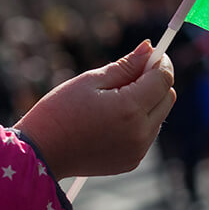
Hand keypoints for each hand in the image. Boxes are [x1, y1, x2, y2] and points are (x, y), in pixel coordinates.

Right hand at [14, 40, 175, 179]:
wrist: (41, 152)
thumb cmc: (60, 112)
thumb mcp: (90, 81)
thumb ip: (125, 66)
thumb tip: (149, 48)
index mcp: (130, 108)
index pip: (163, 79)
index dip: (160, 62)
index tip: (151, 54)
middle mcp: (140, 132)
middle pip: (167, 97)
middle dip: (156, 82)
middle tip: (131, 74)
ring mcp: (138, 149)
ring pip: (159, 116)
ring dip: (148, 102)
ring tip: (114, 100)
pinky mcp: (132, 161)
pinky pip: (147, 134)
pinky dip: (139, 122)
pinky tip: (112, 119)